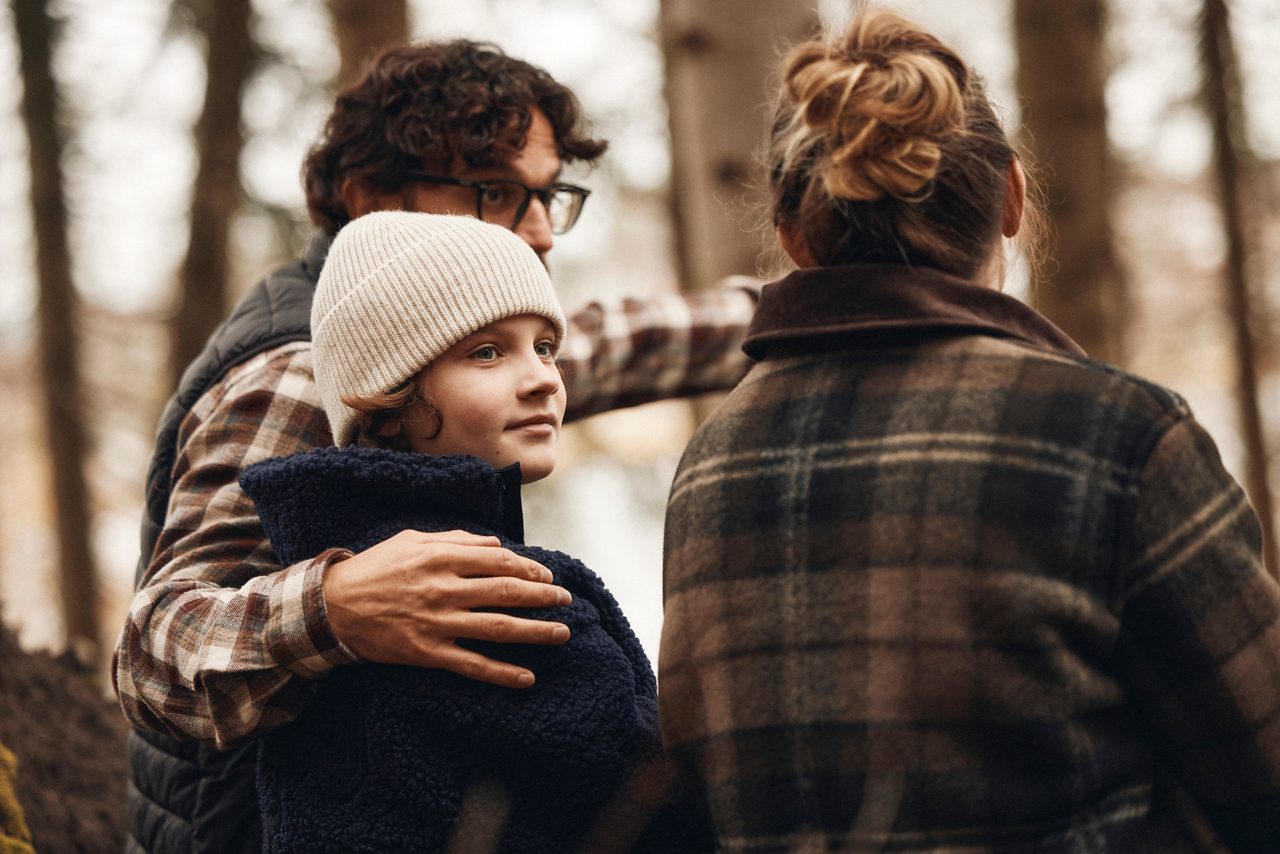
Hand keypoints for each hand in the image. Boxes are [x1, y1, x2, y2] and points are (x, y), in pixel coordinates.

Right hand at [322, 529, 571, 687]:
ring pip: (497, 628)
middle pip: (506, 593)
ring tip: (562, 634)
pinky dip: (502, 673)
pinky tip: (527, 678)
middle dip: (543, 597)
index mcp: (441, 557)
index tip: (546, 577)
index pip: (500, 562)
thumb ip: (457, 540)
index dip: (529, 570)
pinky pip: (472, 665)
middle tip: (566, 601)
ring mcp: (437, 623)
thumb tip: (497, 545)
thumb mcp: (413, 540)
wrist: (332, 607)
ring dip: (535, 632)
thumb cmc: (375, 568)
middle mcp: (444, 589)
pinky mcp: (427, 652)